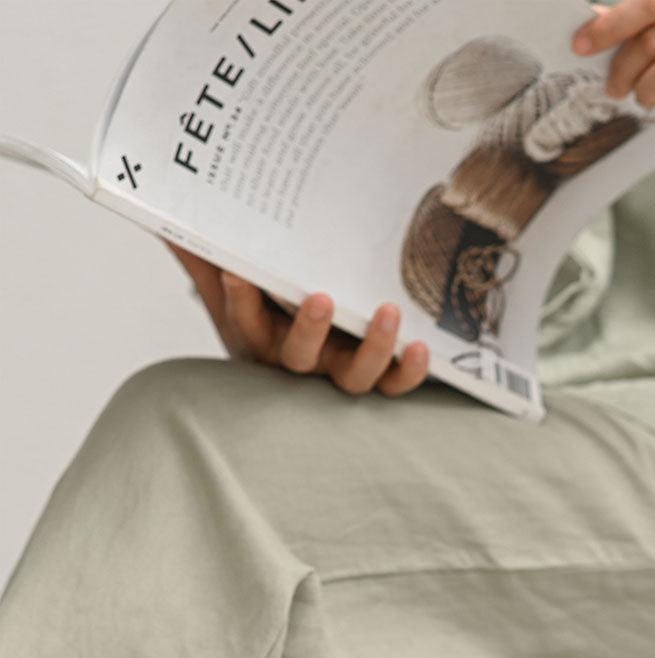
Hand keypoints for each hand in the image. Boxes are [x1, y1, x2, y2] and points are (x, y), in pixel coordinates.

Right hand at [168, 244, 428, 397]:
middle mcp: (298, 361)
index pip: (244, 323)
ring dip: (372, 349)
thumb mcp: (229, 277)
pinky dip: (409, 373)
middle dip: (309, 330)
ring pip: (353, 377)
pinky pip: (395, 385)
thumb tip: (150, 191)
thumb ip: (200, 243)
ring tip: (386, 311)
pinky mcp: (378, 376)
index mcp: (258, 336)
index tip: (239, 274)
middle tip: (322, 297)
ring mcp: (339, 372)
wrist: (307, 343)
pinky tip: (421, 347)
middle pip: (300, 359)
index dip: (241, 305)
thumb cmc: (268, 307)